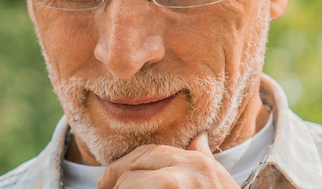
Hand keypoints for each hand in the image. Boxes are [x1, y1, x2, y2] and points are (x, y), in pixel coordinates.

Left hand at [96, 132, 239, 188]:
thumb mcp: (217, 180)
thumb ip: (204, 158)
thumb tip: (199, 137)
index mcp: (199, 163)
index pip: (151, 152)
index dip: (126, 163)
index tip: (109, 177)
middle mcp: (191, 172)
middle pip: (138, 165)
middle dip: (117, 177)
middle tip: (104, 186)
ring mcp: (182, 187)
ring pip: (132, 184)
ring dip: (122, 188)